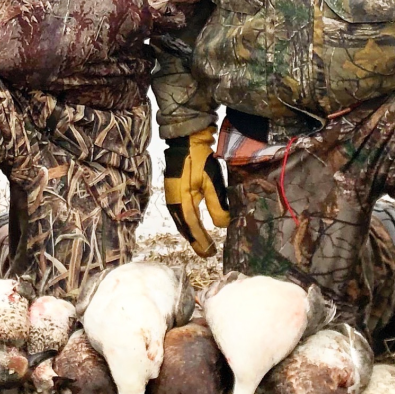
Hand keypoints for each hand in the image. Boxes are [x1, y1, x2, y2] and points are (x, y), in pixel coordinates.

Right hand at [163, 127, 228, 256]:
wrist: (186, 140)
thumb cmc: (199, 160)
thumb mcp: (211, 181)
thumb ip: (216, 204)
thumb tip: (222, 225)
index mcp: (181, 200)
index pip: (192, 226)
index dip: (201, 241)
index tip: (210, 253)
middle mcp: (173, 202)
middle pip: (184, 227)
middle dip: (195, 241)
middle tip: (207, 253)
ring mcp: (172, 197)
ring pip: (181, 221)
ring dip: (191, 233)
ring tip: (202, 244)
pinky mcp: (175, 192)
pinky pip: (181, 213)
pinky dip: (188, 223)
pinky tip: (194, 226)